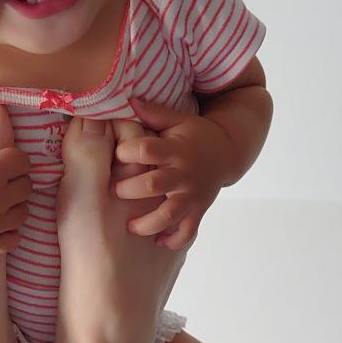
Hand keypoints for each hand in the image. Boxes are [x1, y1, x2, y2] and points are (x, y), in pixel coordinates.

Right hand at [0, 98, 31, 252]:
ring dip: (16, 205)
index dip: (16, 158)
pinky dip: (11, 232)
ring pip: (23, 212)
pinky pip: (13, 239)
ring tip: (3, 201)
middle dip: (18, 180)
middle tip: (5, 179)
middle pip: (27, 186)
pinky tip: (0, 223)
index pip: (22, 161)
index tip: (6, 160)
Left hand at [111, 97, 231, 248]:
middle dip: (128, 190)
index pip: (146, 150)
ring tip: (130, 226)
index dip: (126, 152)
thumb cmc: (195, 135)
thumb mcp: (177, 120)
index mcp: (174, 149)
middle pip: (152, 185)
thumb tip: (127, 100)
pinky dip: (172, 240)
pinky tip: (157, 242)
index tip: (115, 156)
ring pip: (167, 215)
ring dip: (146, 223)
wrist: (227, 153)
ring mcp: (191, 196)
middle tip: (114, 192)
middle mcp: (182, 174)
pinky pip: (186, 232)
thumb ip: (153, 113)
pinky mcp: (197, 211)